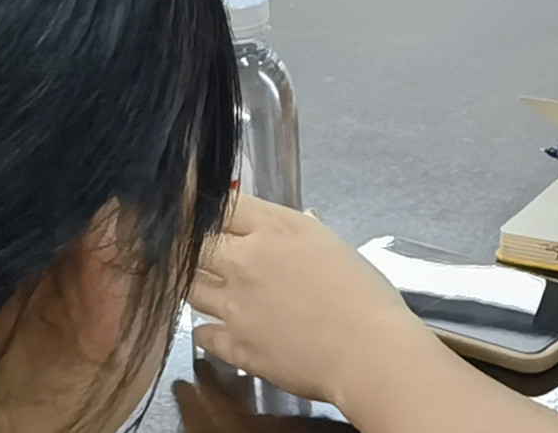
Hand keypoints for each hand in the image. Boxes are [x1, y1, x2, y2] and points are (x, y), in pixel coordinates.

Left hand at [189, 191, 445, 413]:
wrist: (366, 351)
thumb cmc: (363, 293)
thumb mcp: (333, 245)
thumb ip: (305, 230)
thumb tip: (300, 220)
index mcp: (274, 229)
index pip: (222, 205)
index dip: (207, 207)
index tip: (201, 212)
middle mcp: (245, 261)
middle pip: (193, 244)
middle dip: (190, 246)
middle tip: (196, 252)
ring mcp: (234, 305)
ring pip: (190, 288)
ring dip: (197, 286)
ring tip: (209, 288)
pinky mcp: (234, 345)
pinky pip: (202, 333)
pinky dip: (207, 330)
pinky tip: (216, 328)